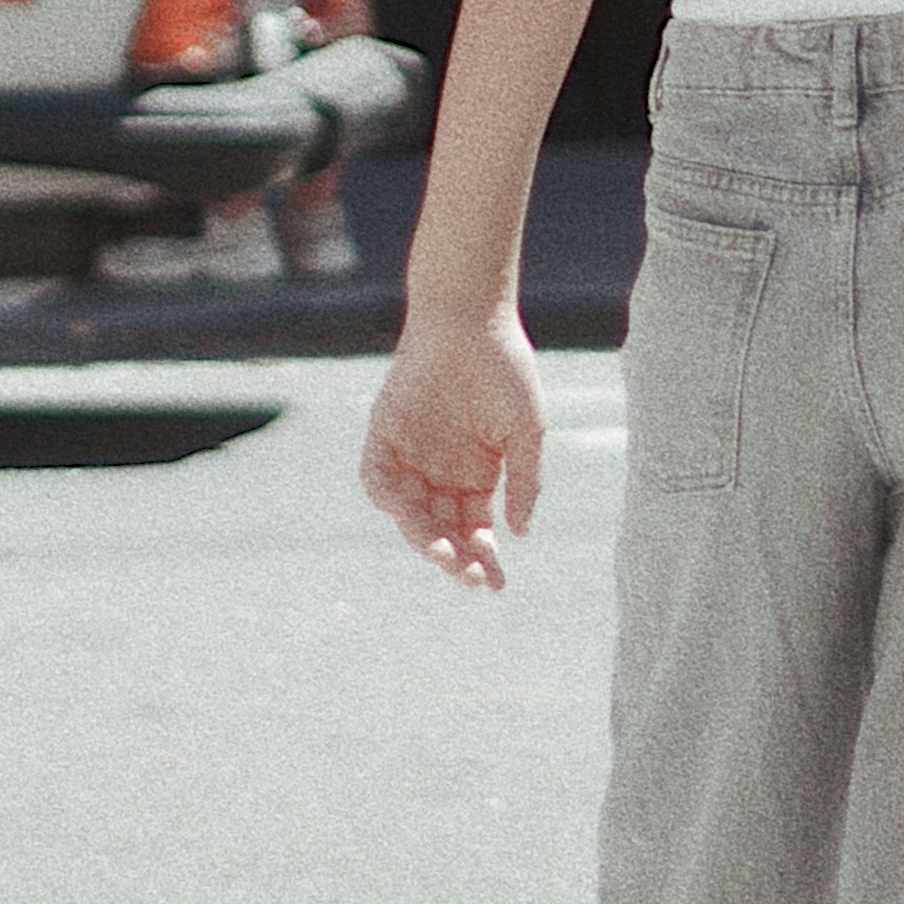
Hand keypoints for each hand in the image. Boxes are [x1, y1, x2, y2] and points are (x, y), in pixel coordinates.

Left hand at [362, 308, 544, 588]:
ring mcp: (412, 457)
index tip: (496, 585)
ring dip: (424, 537)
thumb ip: (524, 481)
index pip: (476, 530)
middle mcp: (441, 474)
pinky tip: (407, 512)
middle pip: (443, 529)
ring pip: (411, 514)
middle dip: (456, 557)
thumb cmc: (505, 369)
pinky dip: (387, 498)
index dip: (484, 558)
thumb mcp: (526, 431)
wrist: (471, 318)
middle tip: (469, 574)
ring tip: (443, 552)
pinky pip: (378, 479)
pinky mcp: (384, 436)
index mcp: (477, 476)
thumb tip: (521, 533)